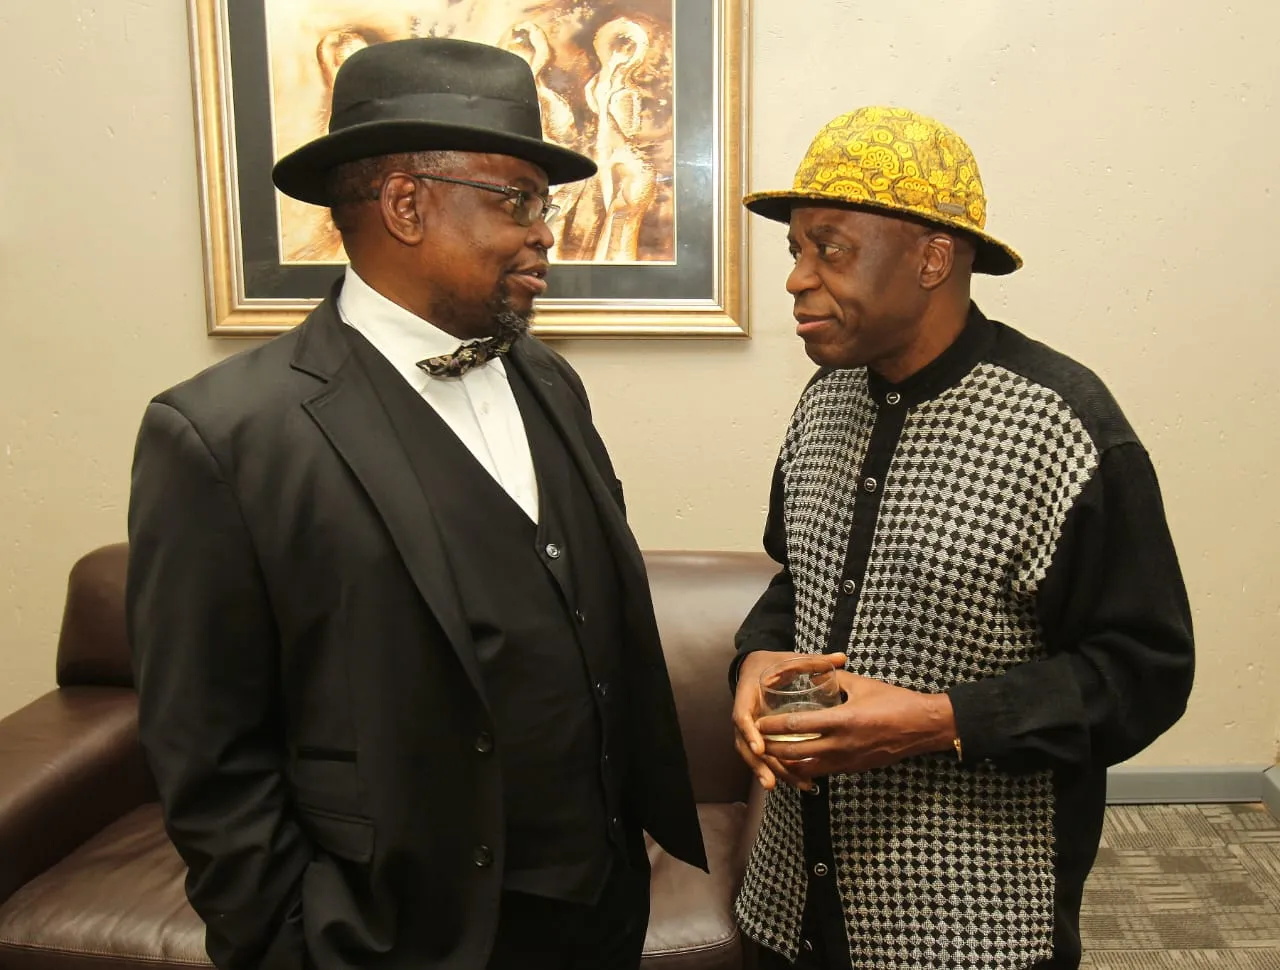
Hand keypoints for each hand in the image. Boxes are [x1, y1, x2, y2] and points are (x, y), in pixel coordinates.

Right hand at [732, 650, 846, 791]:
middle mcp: (745, 713)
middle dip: (759, 764)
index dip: (750, 732)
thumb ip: (814, 661)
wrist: (755, 666)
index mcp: (747, 694)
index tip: (761, 747)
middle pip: (745, 744)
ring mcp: (749, 727)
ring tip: (785, 786)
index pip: (742, 715)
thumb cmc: (773, 664)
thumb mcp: (790, 659)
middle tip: (773, 780)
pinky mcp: (757, 735)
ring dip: (767, 771)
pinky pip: (761, 755)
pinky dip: (773, 768)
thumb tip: (841, 658)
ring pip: (752, 754)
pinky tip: (792, 781)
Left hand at [756, 672, 956, 779]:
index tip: (759, 721)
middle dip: (773, 748)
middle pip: (796, 752)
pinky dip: (808, 769)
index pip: (798, 725)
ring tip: (772, 755)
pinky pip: (824, 772)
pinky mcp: (855, 769)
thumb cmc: (894, 701)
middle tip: (757, 742)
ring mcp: (849, 760)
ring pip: (808, 769)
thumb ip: (834, 679)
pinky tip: (798, 763)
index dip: (774, 726)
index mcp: (842, 720)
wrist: (923, 727)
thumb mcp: (861, 684)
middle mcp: (842, 744)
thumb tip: (813, 675)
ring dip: (788, 763)